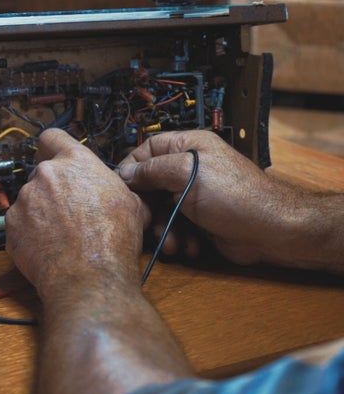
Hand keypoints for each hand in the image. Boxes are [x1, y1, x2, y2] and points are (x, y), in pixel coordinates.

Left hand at [5, 128, 147, 299]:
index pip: (53, 137)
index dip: (54, 147)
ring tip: (62, 235)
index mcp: (75, 162)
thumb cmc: (112, 243)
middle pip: (43, 174)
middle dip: (53, 189)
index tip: (54, 156)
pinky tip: (49, 247)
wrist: (89, 279)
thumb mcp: (133, 204)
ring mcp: (24, 200)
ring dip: (41, 212)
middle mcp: (45, 175)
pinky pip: (19, 224)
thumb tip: (119, 190)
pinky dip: (30, 233)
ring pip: (30, 200)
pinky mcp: (11, 226)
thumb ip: (115, 186)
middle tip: (70, 211)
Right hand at [118, 130, 305, 266]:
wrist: (269, 232)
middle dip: (148, 208)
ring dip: (164, 229)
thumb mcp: (186, 174)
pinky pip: (176, 227)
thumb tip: (126, 173)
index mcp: (188, 148)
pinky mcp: (199, 219)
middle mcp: (189, 169)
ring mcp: (194, 195)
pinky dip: (179, 238)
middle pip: (150, 184)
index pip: (147, 149)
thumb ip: (152, 170)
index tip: (124, 188)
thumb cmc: (235, 196)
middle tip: (147, 221)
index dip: (133, 168)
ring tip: (173, 242)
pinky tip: (189, 246)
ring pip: (161, 210)